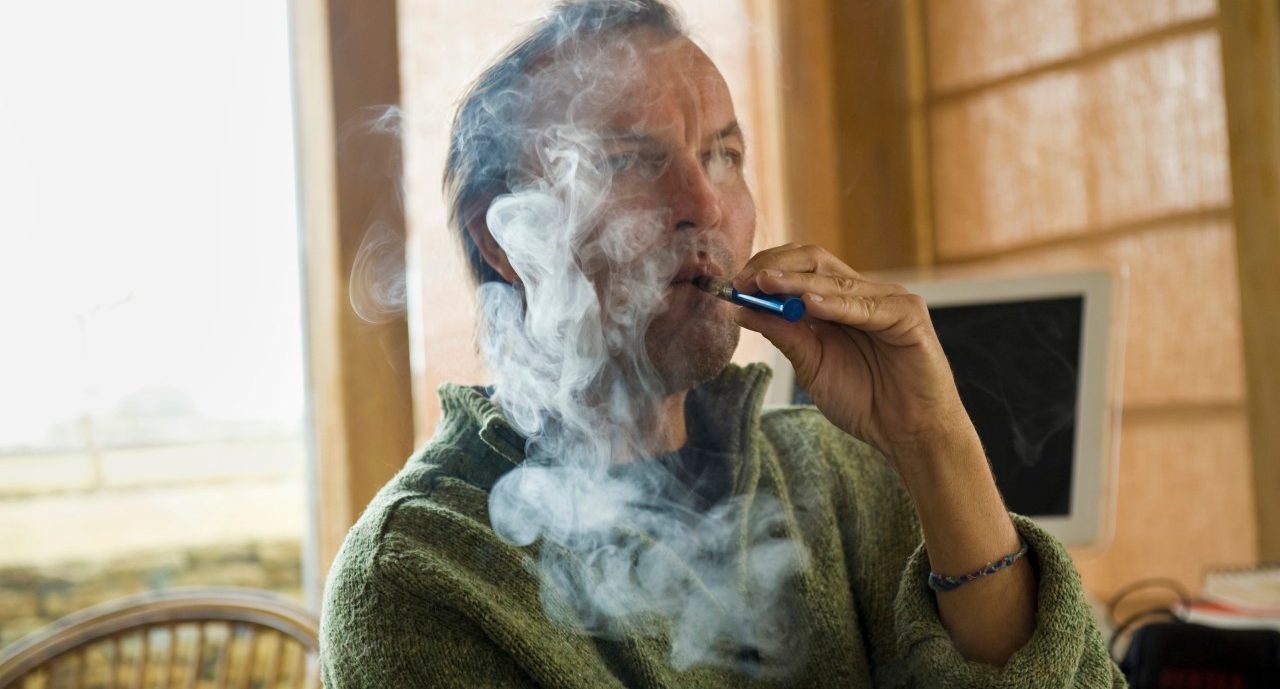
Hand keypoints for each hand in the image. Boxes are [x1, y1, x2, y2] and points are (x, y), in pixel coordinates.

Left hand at [732, 244, 976, 469]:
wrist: (907, 433)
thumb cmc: (864, 401)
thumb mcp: (811, 365)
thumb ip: (783, 335)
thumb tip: (742, 309)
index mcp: (837, 302)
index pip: (798, 267)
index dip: (765, 270)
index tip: (732, 286)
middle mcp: (861, 293)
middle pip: (815, 260)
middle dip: (774, 268)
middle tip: (743, 282)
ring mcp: (887, 299)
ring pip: (836, 280)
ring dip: (796, 282)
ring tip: (765, 284)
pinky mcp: (909, 315)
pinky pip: (868, 305)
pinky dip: (837, 304)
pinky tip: (809, 304)